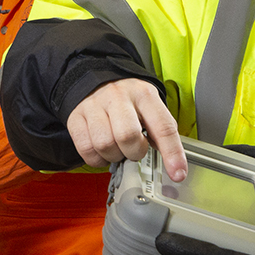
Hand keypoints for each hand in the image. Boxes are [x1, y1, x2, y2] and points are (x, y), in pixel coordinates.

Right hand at [67, 78, 186, 180]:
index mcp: (144, 95)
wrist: (98, 81)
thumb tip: (174, 165)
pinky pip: (87, 149)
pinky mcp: (76, 117)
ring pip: (105, 144)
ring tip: (117, 147)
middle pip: (128, 136)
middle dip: (134, 152)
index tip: (178, 173)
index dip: (172, 153)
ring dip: (115, 155)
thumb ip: (160, 132)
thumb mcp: (150, 107)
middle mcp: (118, 97)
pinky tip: (103, 151)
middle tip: (134, 149)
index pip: (162, 126)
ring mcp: (94, 106)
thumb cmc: (129, 101)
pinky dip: (97, 159)